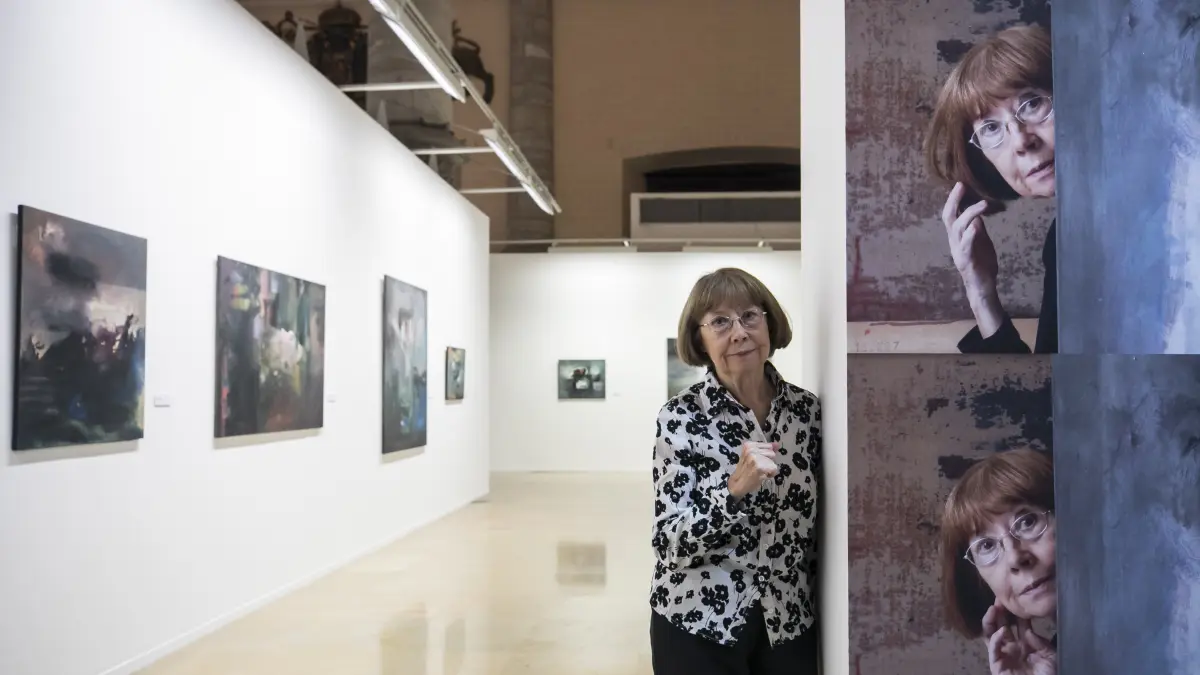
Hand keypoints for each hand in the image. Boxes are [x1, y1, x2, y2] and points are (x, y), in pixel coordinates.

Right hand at [728, 442, 778, 498]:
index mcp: (749, 445)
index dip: (766, 456)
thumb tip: (777, 444)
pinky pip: (774, 468)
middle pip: (772, 453)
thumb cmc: (746, 471)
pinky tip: (762, 476)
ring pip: (773, 461)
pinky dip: (771, 474)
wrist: (737, 484)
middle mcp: (751, 449)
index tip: (757, 462)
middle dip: (768, 462)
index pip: (769, 446)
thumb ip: (766, 450)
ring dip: (769, 468)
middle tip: (758, 468)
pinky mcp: (759, 467)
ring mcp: (755, 458)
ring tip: (759, 472)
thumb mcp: (753, 457)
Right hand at [942, 183, 1004, 334]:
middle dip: (954, 201)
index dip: (954, 200)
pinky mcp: (967, 260)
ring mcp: (959, 251)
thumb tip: (977, 214)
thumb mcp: (980, 242)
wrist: (982, 287)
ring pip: (958, 229)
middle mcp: (954, 242)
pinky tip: (976, 225)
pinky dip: (970, 234)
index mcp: (957, 237)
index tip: (960, 185)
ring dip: (970, 214)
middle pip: (949, 218)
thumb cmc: (982, 265)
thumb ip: (977, 229)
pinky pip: (966, 245)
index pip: (952, 215)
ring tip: (983, 204)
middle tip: (961, 186)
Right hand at [983, 602, 1056, 674]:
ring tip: (993, 608)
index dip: (1016, 611)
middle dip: (999, 612)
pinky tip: (1002, 631)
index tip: (1015, 597)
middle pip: (1001, 625)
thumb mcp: (1051, 656)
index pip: (1018, 624)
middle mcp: (1012, 648)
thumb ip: (1040, 642)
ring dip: (991, 621)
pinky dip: (996, 639)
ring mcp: (1003, 655)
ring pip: (990, 634)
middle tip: (999, 598)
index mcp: (1026, 645)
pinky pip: (993, 649)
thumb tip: (1028, 630)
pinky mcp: (997, 665)